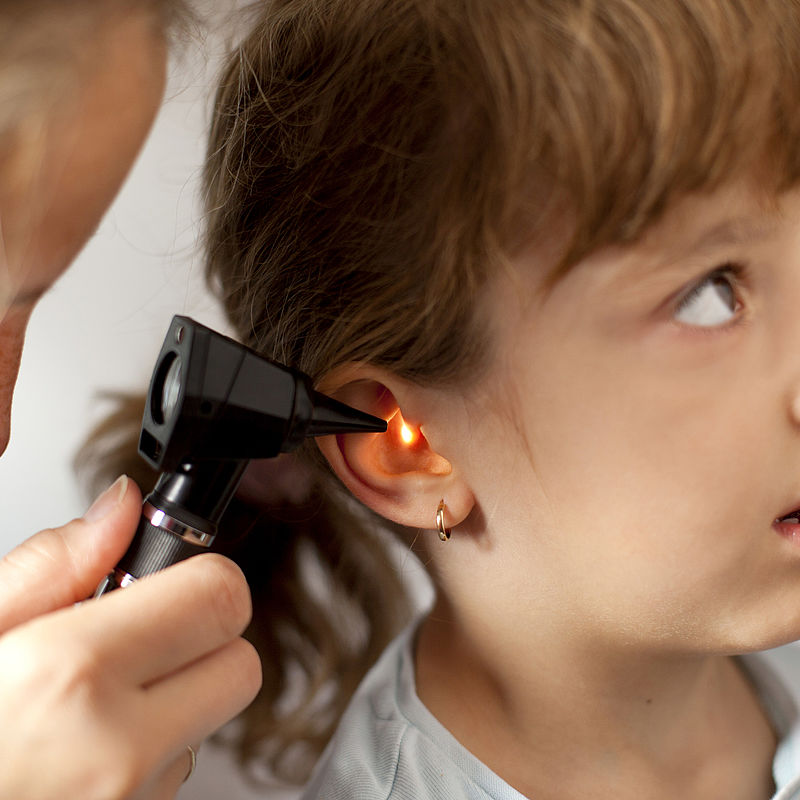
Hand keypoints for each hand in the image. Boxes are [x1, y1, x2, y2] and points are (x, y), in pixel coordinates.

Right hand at [0, 476, 262, 799]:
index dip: (199, 579)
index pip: (220, 596)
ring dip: (173, 703)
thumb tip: (120, 508)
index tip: (167, 584)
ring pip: (212, 722)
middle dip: (202, 641)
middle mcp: (116, 753)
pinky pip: (178, 772)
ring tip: (87, 708)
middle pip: (241, 665)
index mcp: (69, 678)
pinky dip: (149, 753)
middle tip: (135, 642)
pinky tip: (83, 751)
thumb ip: (49, 566)